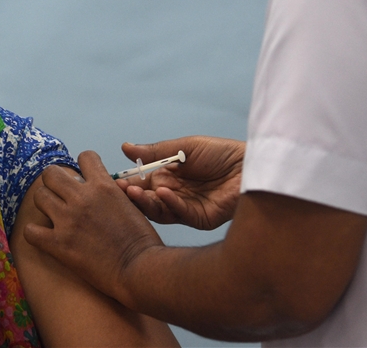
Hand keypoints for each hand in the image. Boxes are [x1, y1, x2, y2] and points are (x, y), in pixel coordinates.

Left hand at [23, 151, 163, 306]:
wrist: (140, 269)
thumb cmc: (142, 241)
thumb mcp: (132, 204)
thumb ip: (112, 192)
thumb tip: (100, 186)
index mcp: (103, 186)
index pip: (84, 157)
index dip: (83, 167)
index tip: (83, 179)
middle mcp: (82, 198)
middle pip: (50, 173)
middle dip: (55, 182)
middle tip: (61, 195)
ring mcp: (68, 220)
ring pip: (39, 196)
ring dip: (45, 205)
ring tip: (53, 215)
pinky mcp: (58, 244)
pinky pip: (30, 231)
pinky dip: (35, 233)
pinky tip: (45, 237)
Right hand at [117, 136, 243, 229]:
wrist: (251, 164)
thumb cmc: (222, 153)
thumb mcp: (184, 147)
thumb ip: (154, 152)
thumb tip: (125, 147)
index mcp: (170, 178)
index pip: (143, 183)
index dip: (130, 182)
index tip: (115, 180)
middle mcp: (175, 195)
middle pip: (148, 199)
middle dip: (133, 195)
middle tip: (122, 188)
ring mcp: (187, 208)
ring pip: (160, 210)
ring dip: (147, 201)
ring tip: (136, 191)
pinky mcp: (200, 219)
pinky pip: (180, 214)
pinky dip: (170, 203)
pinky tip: (163, 192)